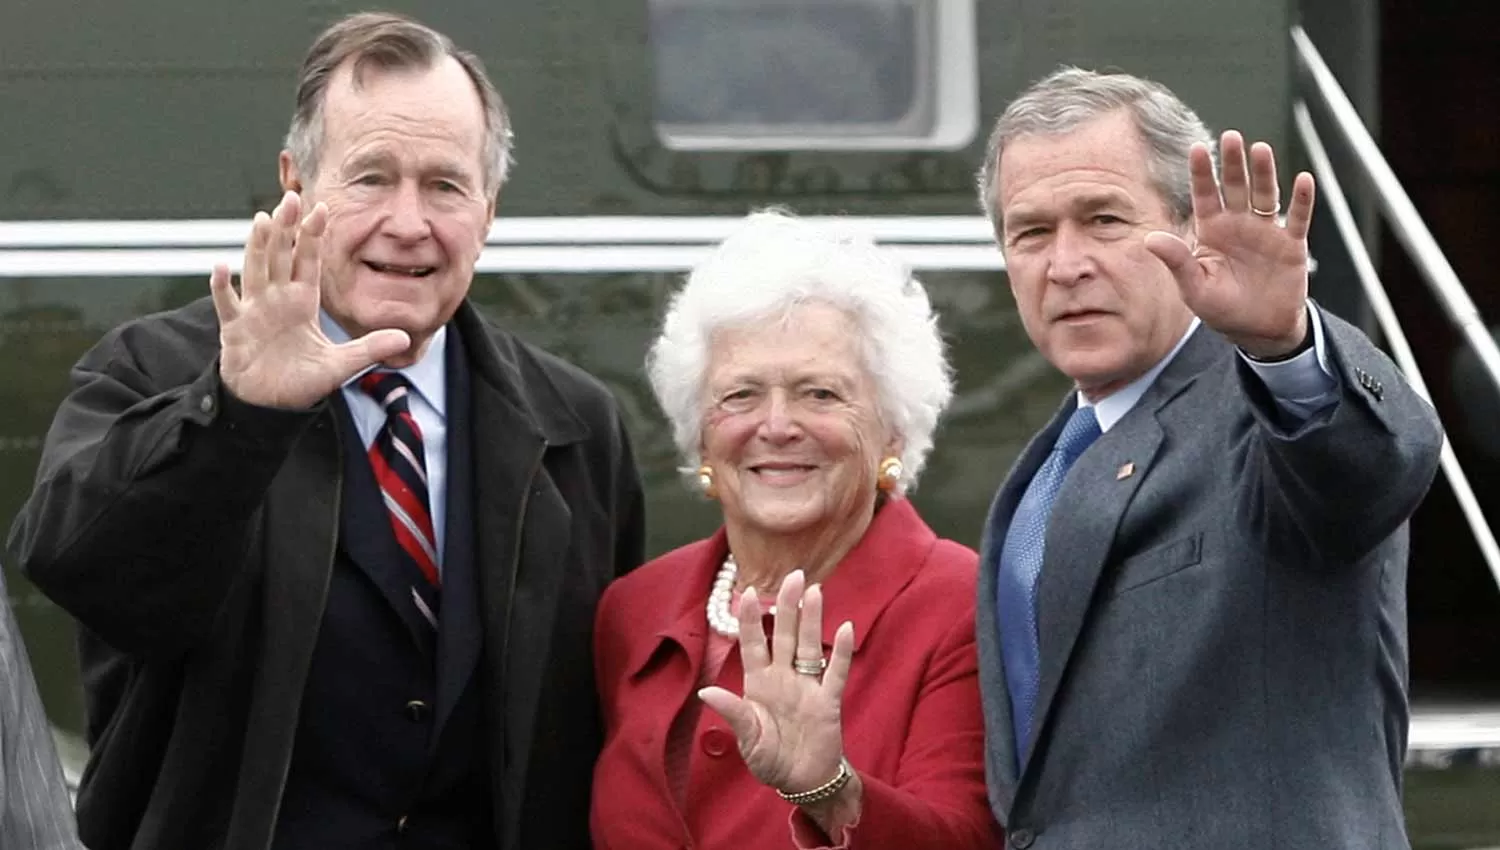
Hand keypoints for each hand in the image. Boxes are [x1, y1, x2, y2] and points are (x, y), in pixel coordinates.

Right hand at [209, 191, 409, 408]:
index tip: (321, 208)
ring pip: (255, 271)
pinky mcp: (235, 330)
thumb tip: (404, 337)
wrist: (270, 405)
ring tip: (263, 220)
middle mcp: (277, 300)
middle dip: (286, 229)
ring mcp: (254, 312)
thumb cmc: (302, 381)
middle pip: (281, 256)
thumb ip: (369, 349)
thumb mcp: (341, 365)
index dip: (313, 236)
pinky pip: (227, 305)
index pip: (308, 262)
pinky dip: (222, 287)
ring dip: (258, 247)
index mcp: (302, 302)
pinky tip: (220, 267)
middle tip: (290, 198)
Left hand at [699, 570, 856, 795]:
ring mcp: (807, 687)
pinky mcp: (828, 702)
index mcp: (758, 684)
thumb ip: (733, 713)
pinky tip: (845, 628)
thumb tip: (705, 692)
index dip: (750, 620)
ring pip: (809, 646)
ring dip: (812, 619)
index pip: (753, 644)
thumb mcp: (748, 739)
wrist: (802, 782)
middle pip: (785, 635)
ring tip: (815, 590)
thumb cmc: (770, 759)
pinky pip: (835, 673)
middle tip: (794, 575)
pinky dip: (840, 652)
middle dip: (787, 606)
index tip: (747, 592)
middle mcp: (783, 678)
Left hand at [1144, 131, 1316, 358]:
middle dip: (1233, 162)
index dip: (1202, 172)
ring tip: (1260, 150)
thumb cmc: (1222, 309)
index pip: (1205, 195)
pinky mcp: (1291, 244)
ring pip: (1265, 194)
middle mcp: (1237, 224)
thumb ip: (1176, 261)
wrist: (1258, 330)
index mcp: (1211, 232)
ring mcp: (1265, 231)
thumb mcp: (1194, 288)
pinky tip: (1303, 180)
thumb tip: (1149, 238)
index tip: (1197, 148)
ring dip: (1264, 173)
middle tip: (1231, 137)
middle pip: (1235, 186)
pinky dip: (1301, 200)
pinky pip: (1297, 218)